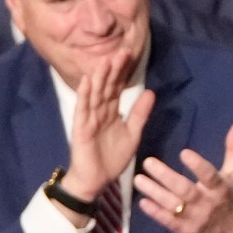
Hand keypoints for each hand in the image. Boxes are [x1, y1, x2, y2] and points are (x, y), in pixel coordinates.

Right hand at [60, 58, 154, 207]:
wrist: (96, 180)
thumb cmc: (111, 158)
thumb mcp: (132, 133)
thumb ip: (140, 114)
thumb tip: (151, 92)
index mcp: (111, 112)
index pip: (117, 88)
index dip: (123, 72)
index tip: (130, 55)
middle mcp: (99, 111)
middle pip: (106, 87)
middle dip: (113, 70)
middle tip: (122, 51)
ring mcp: (88, 118)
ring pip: (94, 94)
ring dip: (99, 77)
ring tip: (105, 60)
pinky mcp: (80, 128)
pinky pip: (82, 109)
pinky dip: (84, 95)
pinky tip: (86, 81)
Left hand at [136, 122, 232, 232]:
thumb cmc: (230, 199)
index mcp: (221, 188)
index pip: (210, 176)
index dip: (198, 165)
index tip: (184, 153)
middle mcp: (208, 203)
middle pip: (185, 190)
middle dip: (166, 176)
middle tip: (148, 162)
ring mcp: (196, 219)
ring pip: (173, 205)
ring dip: (154, 192)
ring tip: (138, 179)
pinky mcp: (185, 231)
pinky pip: (168, 222)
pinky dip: (155, 212)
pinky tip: (142, 202)